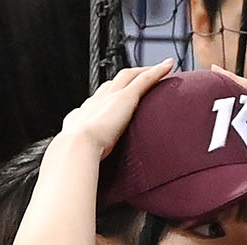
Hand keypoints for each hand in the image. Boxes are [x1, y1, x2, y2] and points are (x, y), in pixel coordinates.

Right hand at [59, 60, 173, 159]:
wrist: (77, 147)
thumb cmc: (78, 158)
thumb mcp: (81, 157)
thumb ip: (86, 161)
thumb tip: (87, 176)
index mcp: (84, 116)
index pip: (98, 101)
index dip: (107, 97)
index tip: (114, 98)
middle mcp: (96, 102)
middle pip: (113, 83)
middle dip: (126, 78)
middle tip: (140, 76)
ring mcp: (110, 97)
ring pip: (129, 76)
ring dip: (143, 70)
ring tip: (159, 68)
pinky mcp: (125, 98)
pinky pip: (144, 80)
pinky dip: (157, 71)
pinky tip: (169, 66)